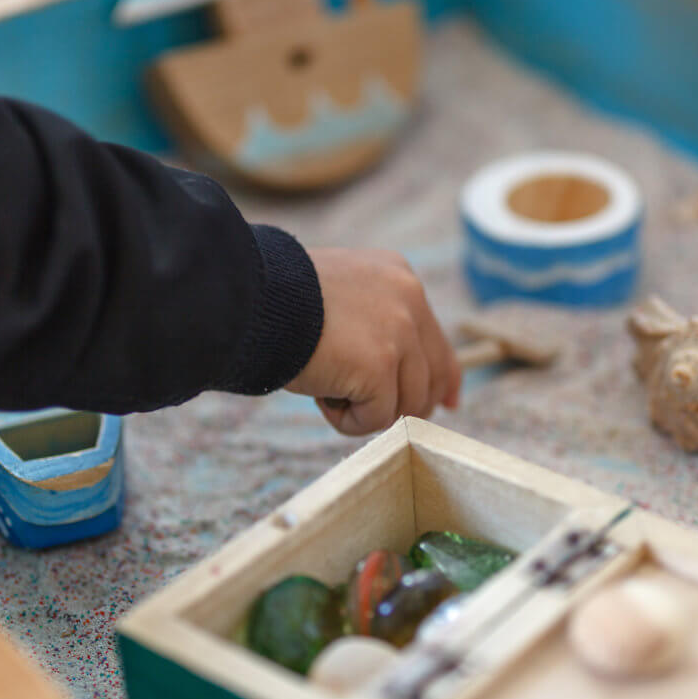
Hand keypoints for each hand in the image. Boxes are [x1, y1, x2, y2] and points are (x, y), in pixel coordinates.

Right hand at [287, 247, 459, 435]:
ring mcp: (398, 332)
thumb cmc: (279, 302)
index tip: (446, 402)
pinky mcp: (381, 365)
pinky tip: (320, 396)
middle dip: (405, 405)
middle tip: (364, 410)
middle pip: (431, 378)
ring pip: (406, 404)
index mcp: (400, 279)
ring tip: (326, 388)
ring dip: (365, 409)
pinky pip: (377, 418)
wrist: (251, 297)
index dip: (443, 378)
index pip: (438, 340)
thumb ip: (373, 324)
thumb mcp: (340, 297)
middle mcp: (409, 300)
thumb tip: (394, 372)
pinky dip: (346, 420)